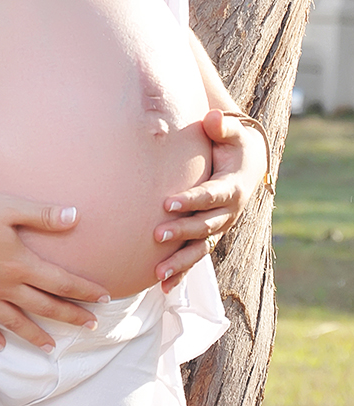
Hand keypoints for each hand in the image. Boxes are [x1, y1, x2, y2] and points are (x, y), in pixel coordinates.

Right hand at [0, 190, 109, 349]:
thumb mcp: (8, 206)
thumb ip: (42, 215)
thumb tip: (76, 216)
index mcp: (19, 263)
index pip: (60, 281)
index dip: (84, 290)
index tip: (103, 298)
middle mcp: (4, 286)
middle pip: (43, 306)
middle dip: (70, 316)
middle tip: (90, 326)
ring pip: (14, 321)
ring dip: (35, 334)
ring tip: (51, 346)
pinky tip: (0, 345)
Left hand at [153, 108, 268, 291]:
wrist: (249, 164)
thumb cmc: (234, 143)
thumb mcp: (233, 131)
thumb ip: (223, 125)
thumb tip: (212, 119)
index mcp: (233, 187)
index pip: (211, 196)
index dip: (191, 200)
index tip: (167, 202)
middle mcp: (229, 212)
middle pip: (204, 225)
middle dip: (181, 231)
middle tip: (155, 234)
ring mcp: (220, 227)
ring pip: (201, 248)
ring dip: (181, 262)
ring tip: (157, 273)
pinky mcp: (210, 235)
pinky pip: (196, 256)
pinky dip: (182, 273)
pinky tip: (162, 287)